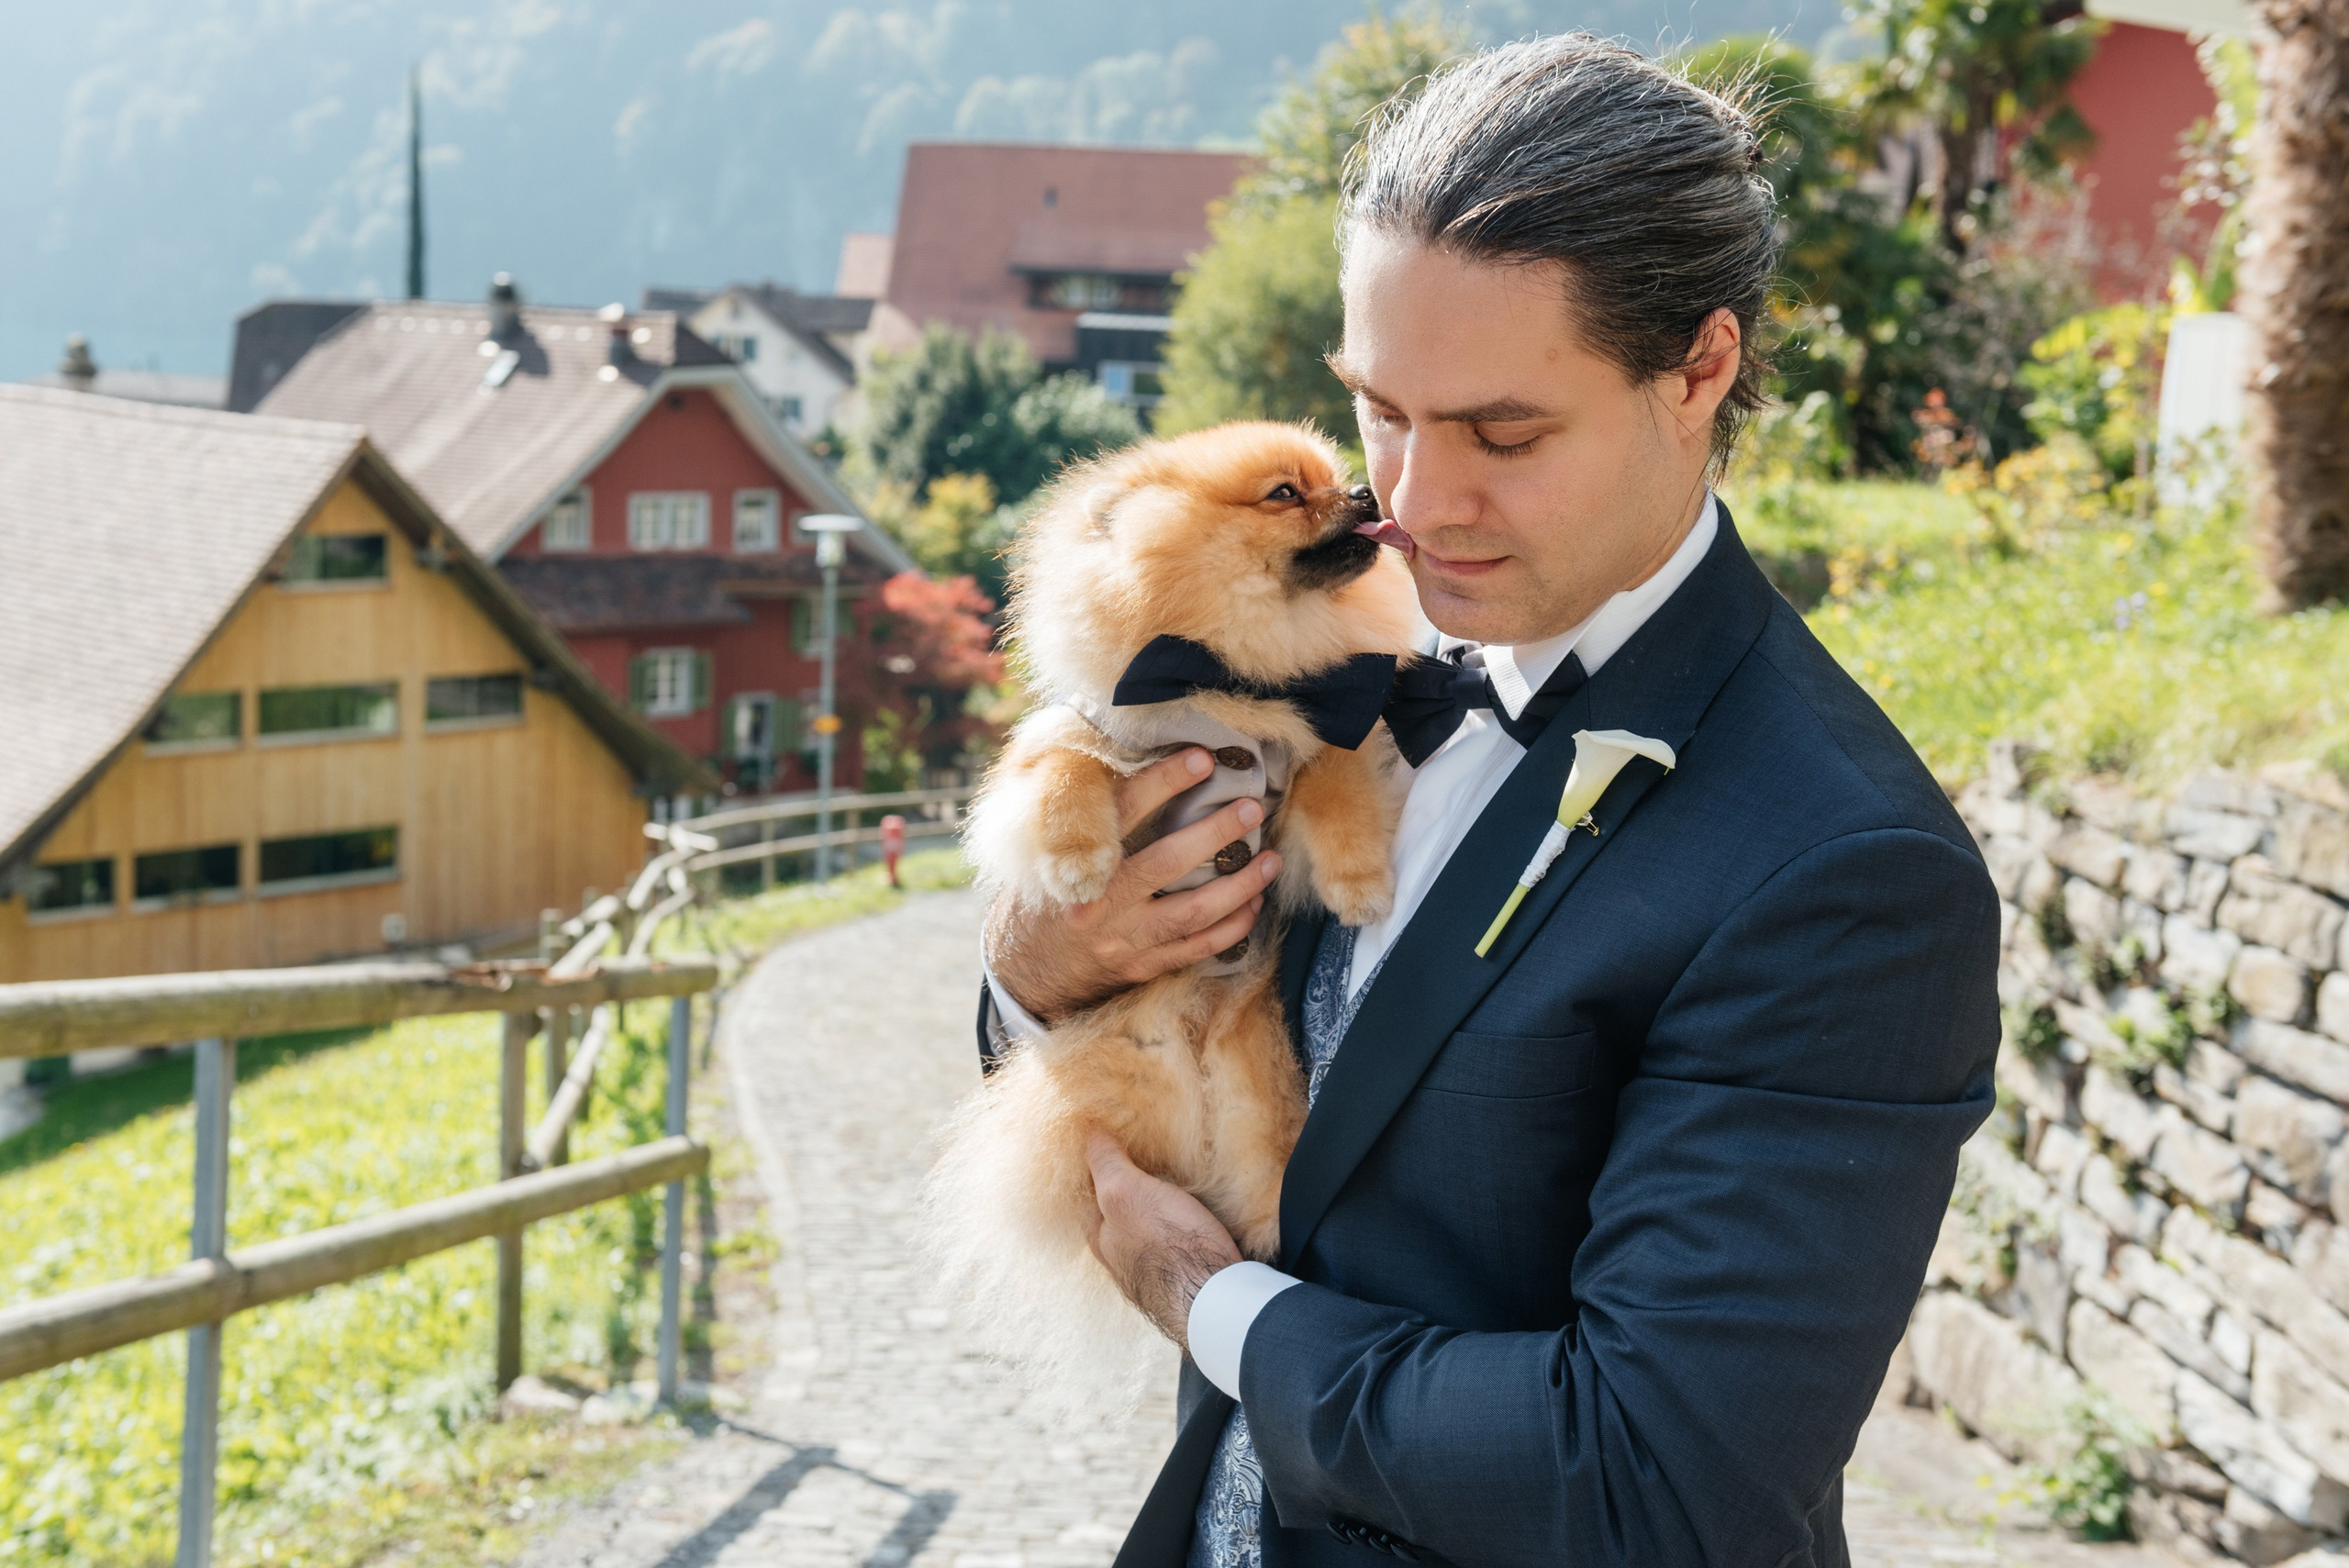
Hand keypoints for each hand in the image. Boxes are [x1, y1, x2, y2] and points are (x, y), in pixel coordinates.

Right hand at [985, 747, 1283, 1021]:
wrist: (1022, 968)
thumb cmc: (1038, 896)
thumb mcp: (1044, 854)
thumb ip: (1085, 820)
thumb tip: (1123, 759)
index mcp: (1075, 865)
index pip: (1125, 813)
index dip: (1165, 782)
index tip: (1202, 759)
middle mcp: (1101, 905)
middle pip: (1169, 863)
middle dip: (1217, 832)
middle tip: (1253, 807)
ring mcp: (1124, 941)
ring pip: (1195, 912)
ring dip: (1240, 885)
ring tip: (1271, 859)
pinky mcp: (1141, 966)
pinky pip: (1197, 948)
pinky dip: (1232, 927)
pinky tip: (1254, 904)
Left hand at [1083, 1129, 1241, 1350]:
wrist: (1215, 1299)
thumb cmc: (1166, 1244)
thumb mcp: (1126, 1193)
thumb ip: (1105, 1164)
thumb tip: (1085, 1130)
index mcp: (1101, 1237)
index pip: (1089, 1194)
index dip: (1097, 1166)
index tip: (1112, 1138)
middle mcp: (1122, 1256)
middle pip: (1120, 1211)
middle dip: (1131, 1185)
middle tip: (1148, 1152)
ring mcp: (1155, 1268)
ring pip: (1151, 1226)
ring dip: (1159, 1202)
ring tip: (1177, 1173)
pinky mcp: (1188, 1272)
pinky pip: (1179, 1237)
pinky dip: (1182, 1218)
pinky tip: (1198, 1207)